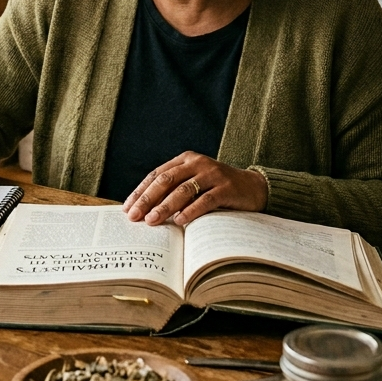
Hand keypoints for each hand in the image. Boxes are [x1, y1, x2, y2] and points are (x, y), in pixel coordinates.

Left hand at [123, 152, 267, 226]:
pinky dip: (191, 210)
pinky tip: (180, 221)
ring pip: (183, 190)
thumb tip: (145, 211)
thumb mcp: (194, 184)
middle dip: (148, 199)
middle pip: (166, 180)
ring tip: (152, 221)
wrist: (253, 187)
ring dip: (165, 207)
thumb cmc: (217, 189)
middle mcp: (197, 163)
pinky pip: (205, 199)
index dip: (141, 191)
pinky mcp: (227, 188)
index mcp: (185, 159)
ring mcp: (213, 174)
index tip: (127, 208)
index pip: (157, 174)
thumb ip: (174, 191)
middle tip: (135, 216)